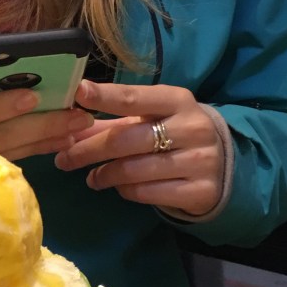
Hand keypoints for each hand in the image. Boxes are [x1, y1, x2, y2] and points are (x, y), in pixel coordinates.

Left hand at [55, 81, 222, 216]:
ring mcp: (200, 160)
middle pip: (128, 139)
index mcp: (177, 101)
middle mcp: (192, 127)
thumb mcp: (148, 121)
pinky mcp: (200, 191)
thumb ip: (111, 123)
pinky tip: (119, 187)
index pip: (136, 98)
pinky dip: (126, 191)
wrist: (222, 165)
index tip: (78, 93)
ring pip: (135, 170)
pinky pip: (147, 193)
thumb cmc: (174, 134)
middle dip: (90, 150)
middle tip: (64, 159)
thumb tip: (69, 125)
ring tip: (91, 178)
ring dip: (104, 175)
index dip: (106, 96)